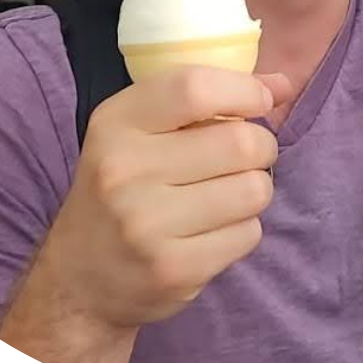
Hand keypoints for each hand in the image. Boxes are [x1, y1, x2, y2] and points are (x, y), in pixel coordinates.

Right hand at [26, 67, 293, 332]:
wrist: (80, 278)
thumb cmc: (122, 185)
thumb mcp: (140, 128)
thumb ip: (207, 97)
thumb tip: (282, 84)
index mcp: (116, 122)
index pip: (195, 89)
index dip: (244, 90)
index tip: (261, 101)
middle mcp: (125, 169)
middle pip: (239, 142)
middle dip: (261, 145)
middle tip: (248, 154)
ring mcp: (147, 224)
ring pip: (253, 189)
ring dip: (256, 188)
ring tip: (230, 191)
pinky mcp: (173, 269)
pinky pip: (248, 233)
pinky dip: (244, 227)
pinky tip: (215, 228)